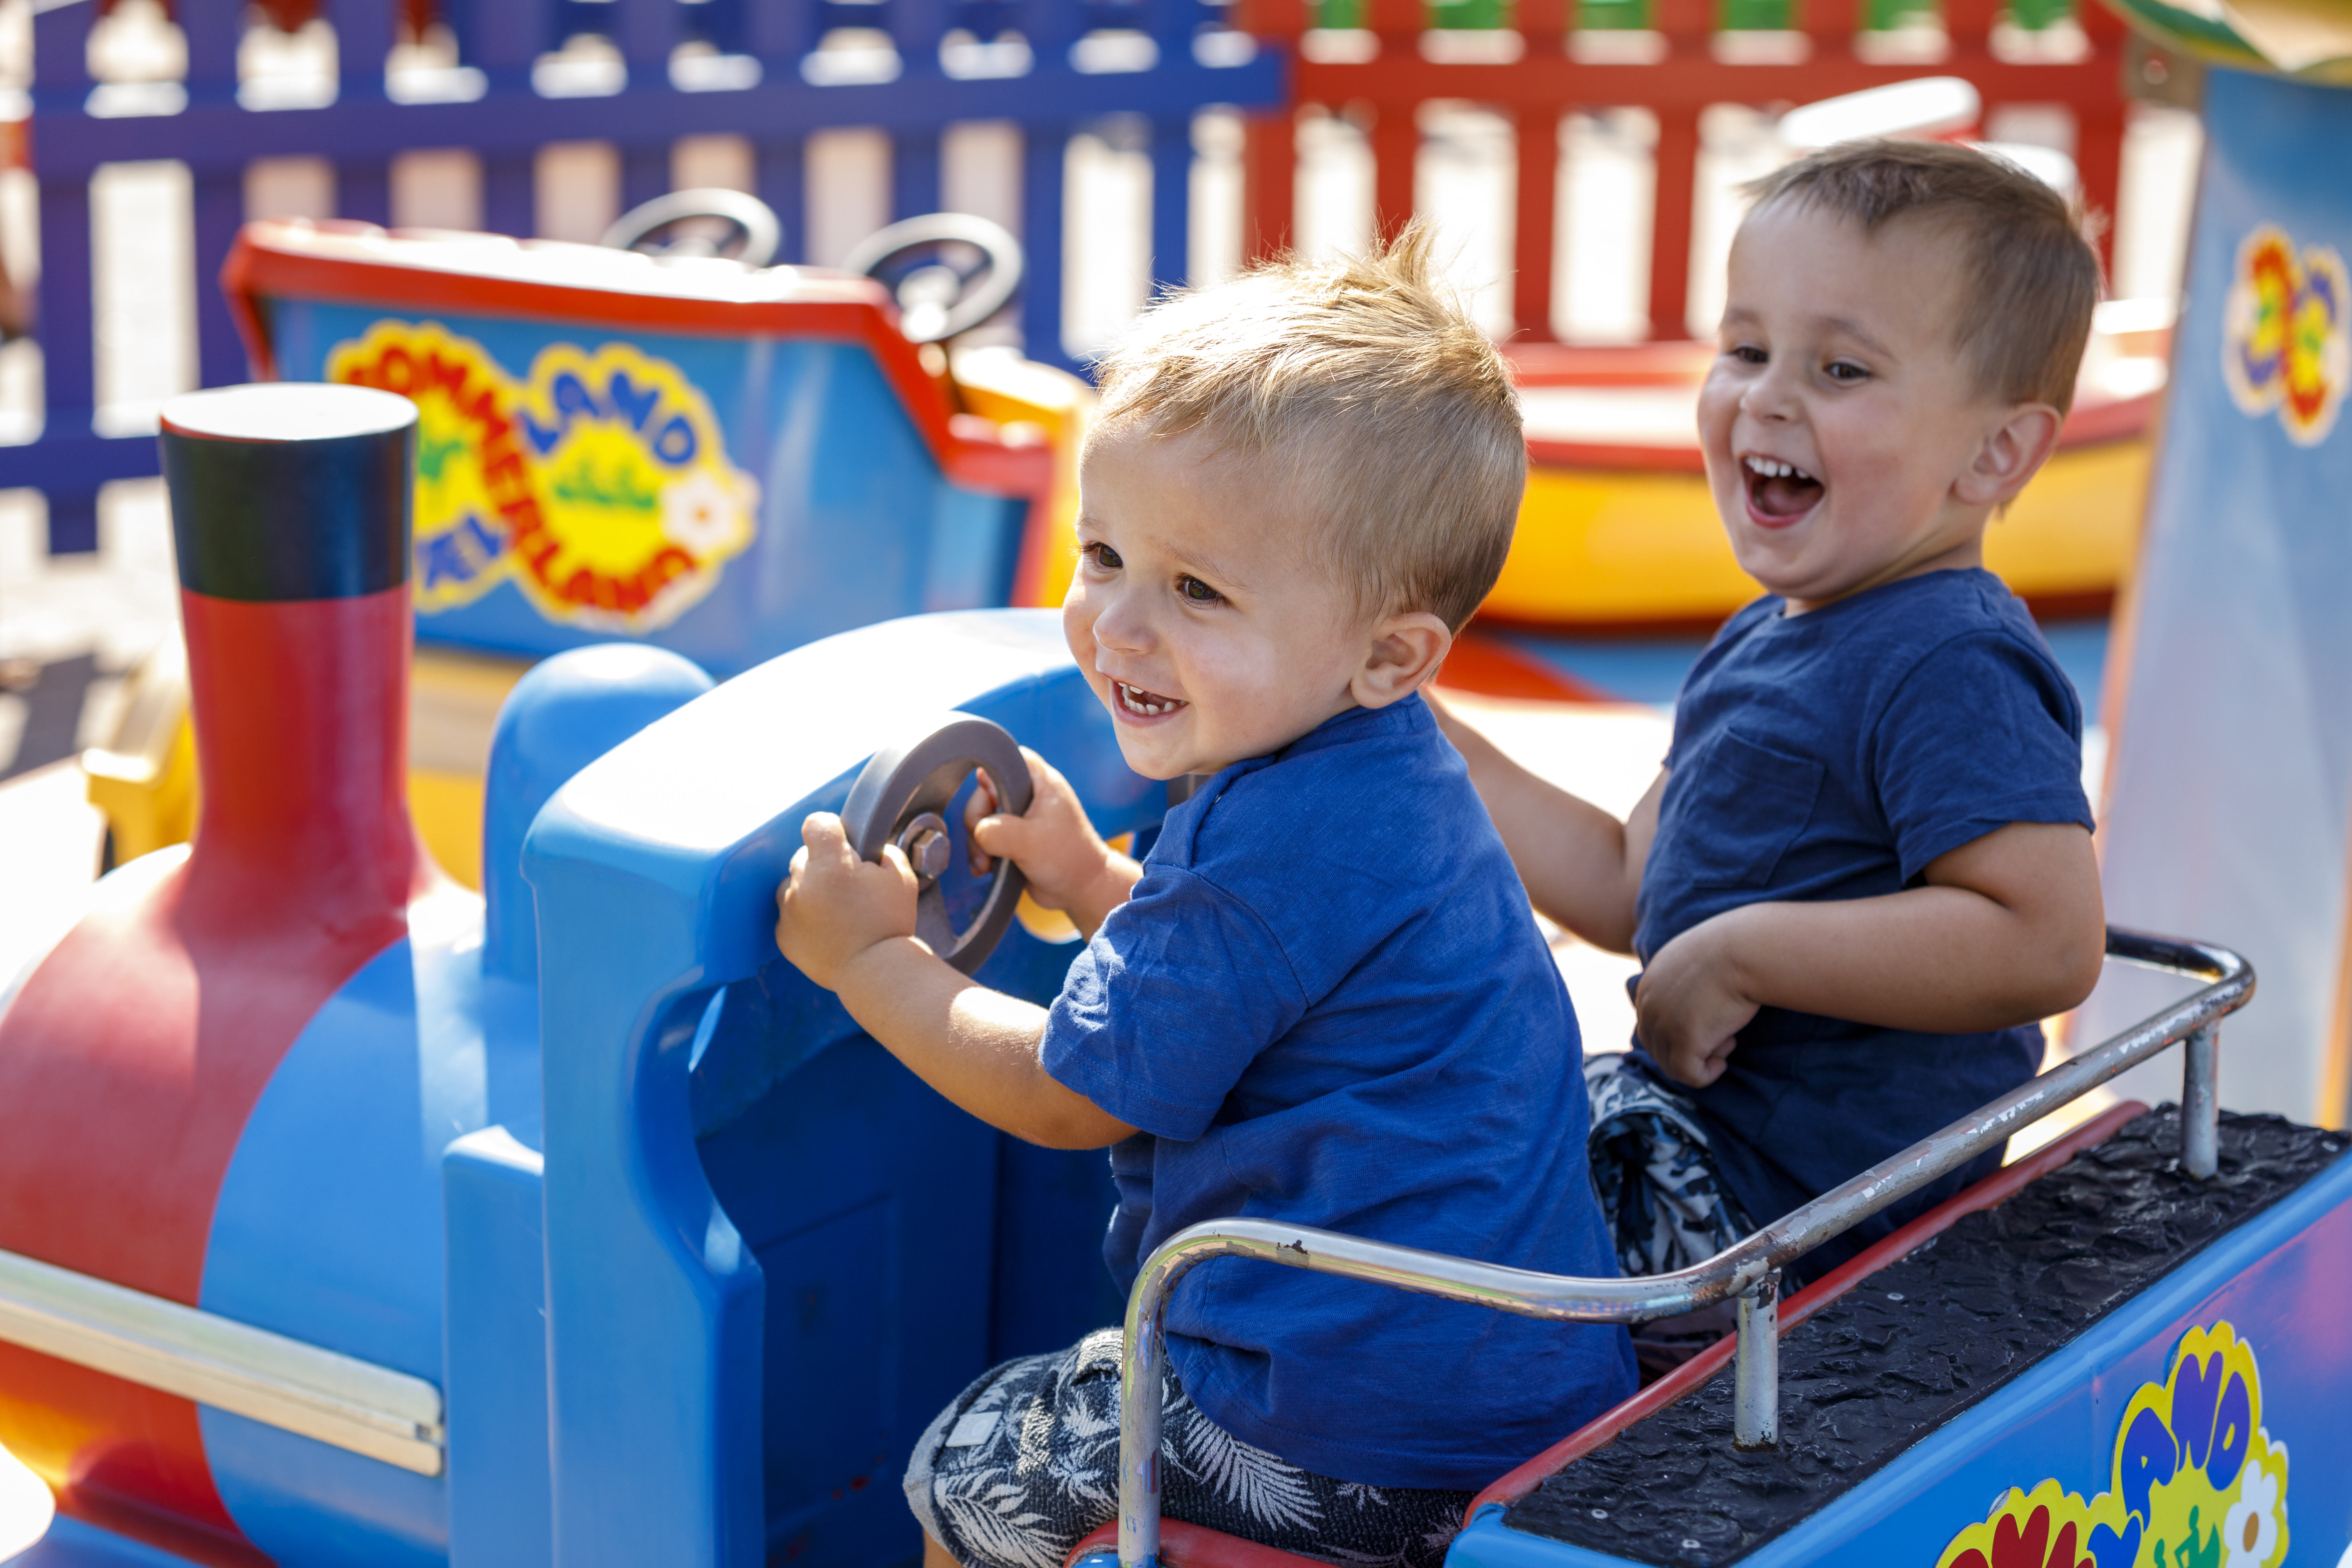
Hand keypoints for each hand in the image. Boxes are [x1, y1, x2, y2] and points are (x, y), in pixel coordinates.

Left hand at [775, 811, 921, 991]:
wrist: (875, 973)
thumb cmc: (890, 924)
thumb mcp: (902, 877)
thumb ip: (883, 851)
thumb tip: (871, 848)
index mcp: (832, 863)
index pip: (817, 824)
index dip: (832, 830)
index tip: (842, 842)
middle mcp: (803, 882)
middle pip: (804, 856)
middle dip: (823, 865)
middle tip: (847, 887)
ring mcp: (789, 910)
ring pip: (792, 884)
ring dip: (809, 890)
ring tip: (835, 910)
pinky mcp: (783, 934)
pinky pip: (788, 914)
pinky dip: (803, 918)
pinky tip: (827, 930)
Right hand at [965, 748, 1137, 931]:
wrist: (1081, 890)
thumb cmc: (1067, 859)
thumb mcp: (1028, 842)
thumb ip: (996, 830)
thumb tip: (976, 830)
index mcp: (1040, 783)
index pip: (1007, 758)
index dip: (989, 773)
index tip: (988, 800)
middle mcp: (1029, 796)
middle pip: (985, 793)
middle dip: (977, 821)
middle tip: (983, 847)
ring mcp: (1019, 819)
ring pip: (982, 819)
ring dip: (977, 843)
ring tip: (985, 865)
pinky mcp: (1013, 840)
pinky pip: (985, 839)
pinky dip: (980, 853)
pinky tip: (984, 869)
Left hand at [1632, 913, 1759, 1088]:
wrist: (1746, 950)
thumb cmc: (1734, 951)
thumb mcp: (1696, 960)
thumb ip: (1685, 981)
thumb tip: (1695, 1006)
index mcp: (1650, 984)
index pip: (1650, 1024)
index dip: (1677, 1034)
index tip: (1709, 1026)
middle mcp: (1648, 1005)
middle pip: (1657, 1047)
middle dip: (1688, 1049)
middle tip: (1722, 1036)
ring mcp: (1663, 1023)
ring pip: (1670, 1064)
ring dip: (1699, 1060)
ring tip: (1726, 1042)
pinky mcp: (1683, 1041)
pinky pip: (1688, 1075)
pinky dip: (1706, 1075)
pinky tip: (1722, 1062)